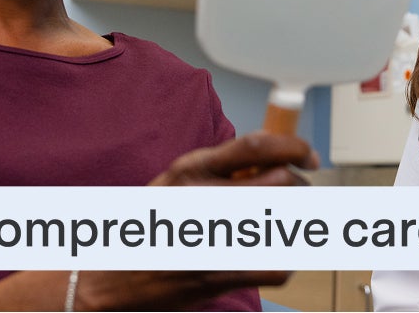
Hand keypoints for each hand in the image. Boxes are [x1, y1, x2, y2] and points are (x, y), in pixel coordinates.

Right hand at [76, 133, 318, 308]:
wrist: (110, 273)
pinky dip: (287, 260)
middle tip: (297, 195)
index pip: (256, 145)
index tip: (308, 155)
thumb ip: (222, 166)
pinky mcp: (218, 275)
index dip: (294, 146)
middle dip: (299, 188)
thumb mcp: (178, 177)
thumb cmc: (150, 223)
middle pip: (280, 182)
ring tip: (287, 224)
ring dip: (296, 222)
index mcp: (193, 167)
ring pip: (285, 222)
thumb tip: (276, 160)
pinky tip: (278, 255)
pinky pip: (278, 265)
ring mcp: (211, 237)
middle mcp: (202, 197)